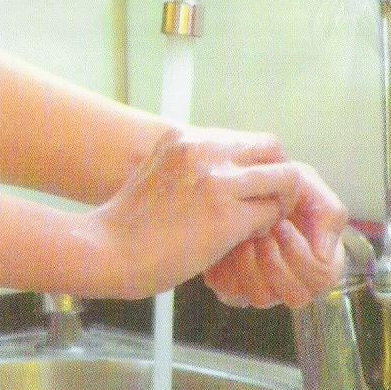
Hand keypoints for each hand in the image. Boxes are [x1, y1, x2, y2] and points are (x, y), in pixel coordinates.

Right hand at [81, 126, 316, 299]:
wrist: (106, 251)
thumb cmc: (128, 226)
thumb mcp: (157, 175)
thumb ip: (190, 169)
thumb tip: (221, 178)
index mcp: (185, 138)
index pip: (246, 139)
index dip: (258, 165)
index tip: (253, 189)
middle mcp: (205, 151)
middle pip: (272, 147)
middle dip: (279, 175)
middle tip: (273, 202)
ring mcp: (218, 182)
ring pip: (284, 177)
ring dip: (282, 201)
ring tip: (266, 222)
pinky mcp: (227, 217)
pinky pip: (273, 213)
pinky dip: (270, 227)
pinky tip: (251, 240)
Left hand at [204, 161, 347, 308]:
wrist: (240, 188)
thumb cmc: (282, 189)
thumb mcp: (311, 189)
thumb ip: (329, 215)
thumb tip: (323, 255)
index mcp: (321, 264)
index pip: (321, 277)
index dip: (300, 253)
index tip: (282, 225)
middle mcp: (296, 283)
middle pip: (296, 295)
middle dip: (276, 260)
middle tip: (262, 231)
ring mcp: (266, 290)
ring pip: (263, 298)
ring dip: (252, 263)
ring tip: (246, 235)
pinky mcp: (235, 289)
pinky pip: (233, 292)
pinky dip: (229, 266)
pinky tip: (230, 242)